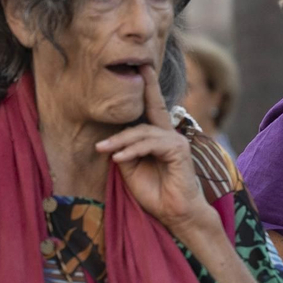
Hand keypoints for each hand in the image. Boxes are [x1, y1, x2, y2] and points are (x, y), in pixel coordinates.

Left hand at [94, 64, 222, 242]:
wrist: (174, 214)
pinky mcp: (178, 150)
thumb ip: (125, 150)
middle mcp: (169, 135)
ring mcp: (176, 142)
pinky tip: (119, 158)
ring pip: (143, 132)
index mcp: (158, 139)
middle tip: (139, 67)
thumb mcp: (131, 169)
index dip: (147, 89)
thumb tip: (112, 139)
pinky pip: (151, 144)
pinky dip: (132, 150)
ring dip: (121, 141)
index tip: (141, 69)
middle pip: (155, 107)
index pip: (151, 110)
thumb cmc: (155, 193)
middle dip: (148, 86)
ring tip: (104, 150)